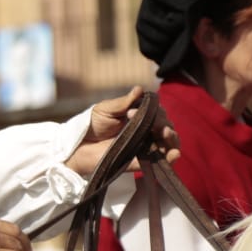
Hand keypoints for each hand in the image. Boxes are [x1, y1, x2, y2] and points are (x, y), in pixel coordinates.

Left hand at [64, 85, 180, 177]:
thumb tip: (139, 89)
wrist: (78, 147)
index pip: (157, 112)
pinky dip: (171, 157)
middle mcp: (145, 130)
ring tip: (165, 133)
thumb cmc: (91, 125)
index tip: (130, 113)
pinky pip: (163, 161)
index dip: (152, 110)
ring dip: (172, 138)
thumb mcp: (106, 109)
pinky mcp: (143, 161)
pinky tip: (173, 153)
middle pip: (166, 126)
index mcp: (139, 116)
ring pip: (169, 142)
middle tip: (155, 125)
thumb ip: (123, 102)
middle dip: (164, 124)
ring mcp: (146, 146)